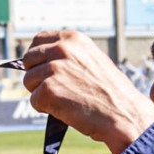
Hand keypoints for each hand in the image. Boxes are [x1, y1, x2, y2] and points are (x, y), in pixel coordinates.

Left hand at [20, 31, 153, 153]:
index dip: (36, 56)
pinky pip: (34, 101)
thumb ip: (70, 57)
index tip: (40, 67)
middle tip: (53, 90)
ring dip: (41, 94)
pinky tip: (65, 110)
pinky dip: (45, 109)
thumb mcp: (93, 61)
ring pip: (29, 81)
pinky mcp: (48, 90)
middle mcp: (62, 49)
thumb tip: (43, 61)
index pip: (39, 40)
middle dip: (36, 76)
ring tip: (64, 101)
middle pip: (29, 60)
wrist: (125, 114)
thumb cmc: (112, 93)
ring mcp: (54, 69)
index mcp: (73, 39)